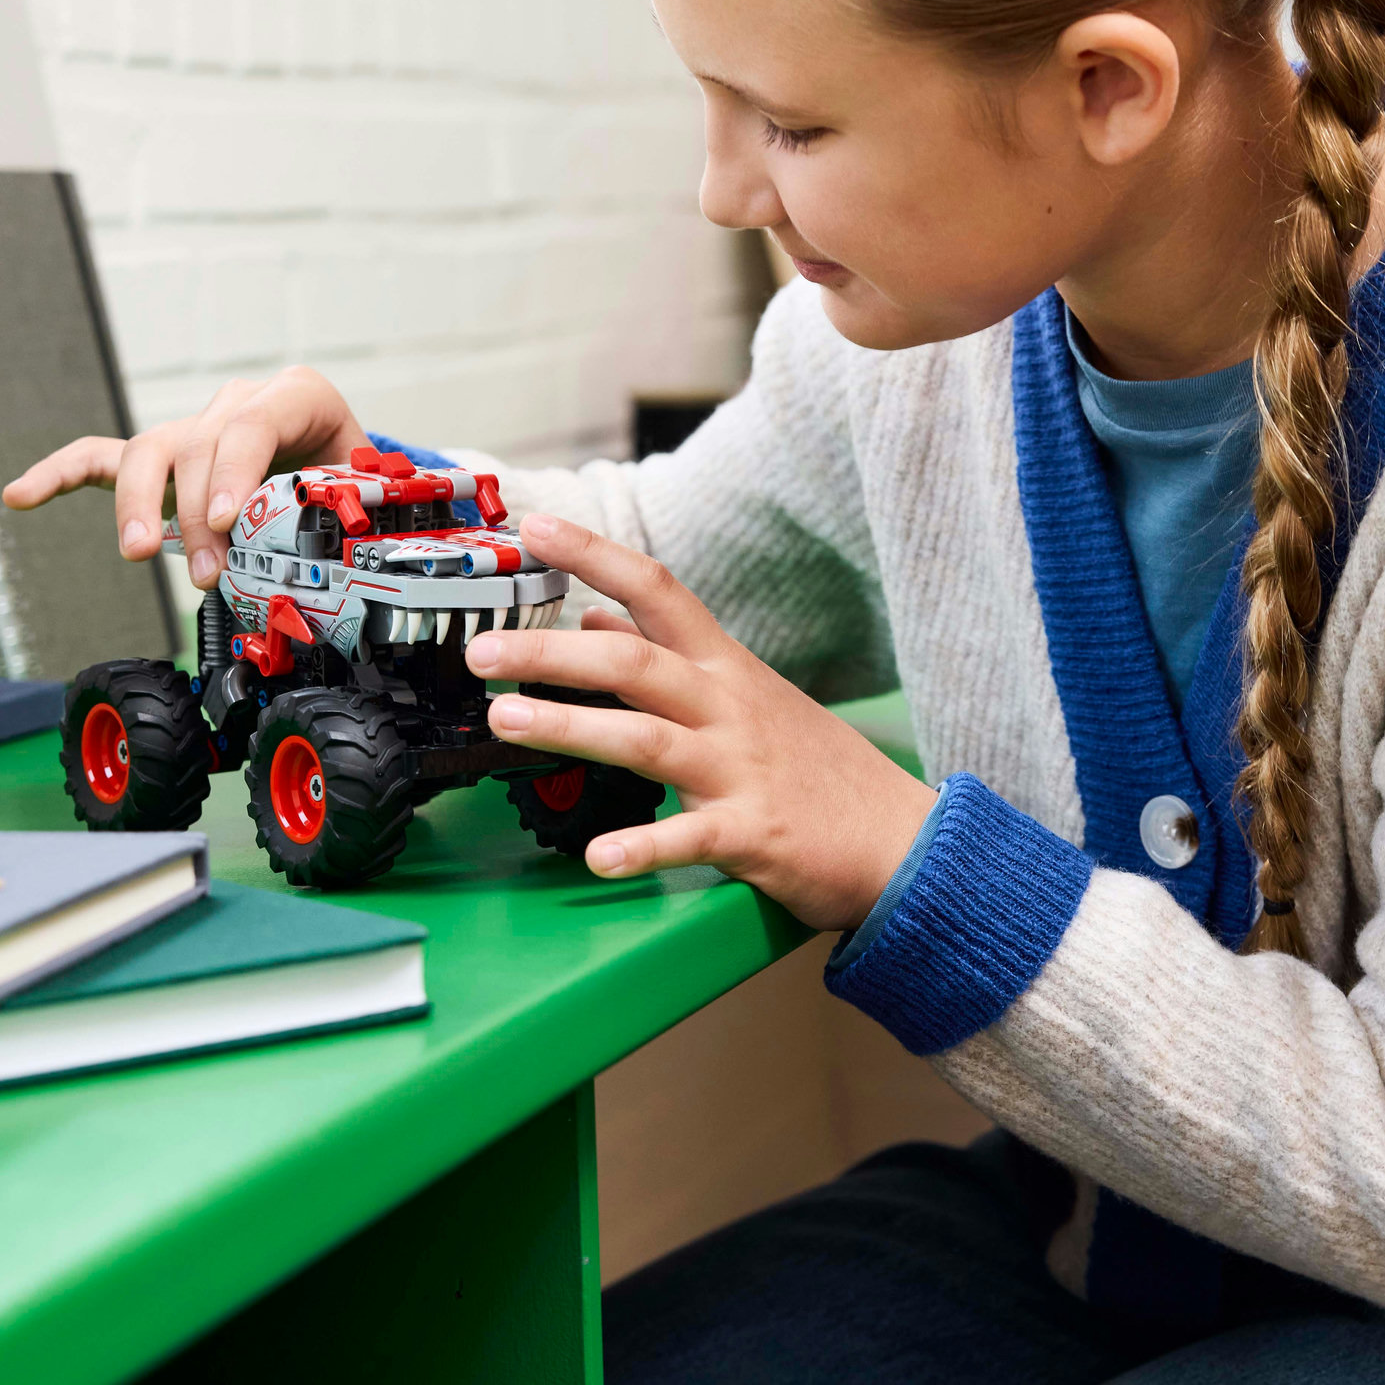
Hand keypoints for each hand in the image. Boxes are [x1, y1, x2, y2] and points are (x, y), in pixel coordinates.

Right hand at [0, 367, 369, 587]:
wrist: (347, 474)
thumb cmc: (355, 485)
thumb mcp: (365, 493)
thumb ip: (348, 513)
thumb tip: (333, 554)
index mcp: (296, 396)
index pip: (252, 424)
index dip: (234, 472)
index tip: (228, 522)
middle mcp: (237, 403)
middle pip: (197, 446)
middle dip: (197, 514)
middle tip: (210, 576)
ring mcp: (193, 428)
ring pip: (147, 453)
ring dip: (139, 507)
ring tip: (140, 552)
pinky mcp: (161, 457)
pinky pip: (101, 459)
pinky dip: (59, 474)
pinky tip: (19, 495)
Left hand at [461, 514, 935, 932]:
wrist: (904, 841)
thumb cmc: (815, 769)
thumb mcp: (746, 697)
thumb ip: (670, 659)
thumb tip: (598, 621)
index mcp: (726, 668)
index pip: (658, 591)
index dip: (595, 555)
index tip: (534, 527)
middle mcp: (730, 707)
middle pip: (634, 665)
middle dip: (551, 654)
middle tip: (480, 652)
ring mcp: (742, 768)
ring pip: (645, 739)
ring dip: (569, 728)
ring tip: (504, 722)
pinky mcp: (754, 834)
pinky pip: (690, 837)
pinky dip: (643, 846)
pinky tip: (597, 857)